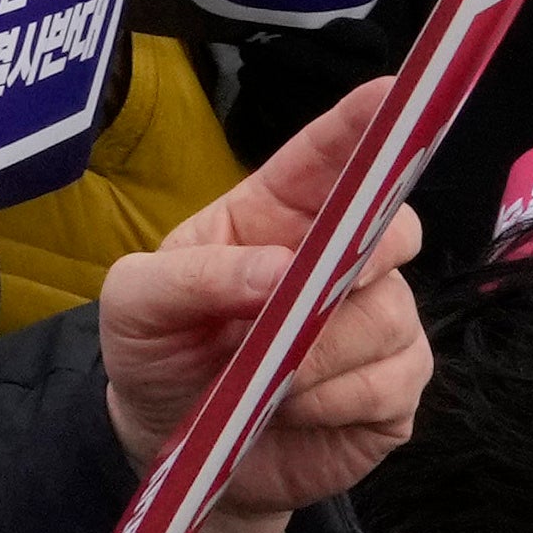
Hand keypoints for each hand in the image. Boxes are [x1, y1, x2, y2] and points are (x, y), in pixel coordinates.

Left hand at [99, 79, 431, 532]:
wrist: (170, 443)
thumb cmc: (157, 351)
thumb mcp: (136, 304)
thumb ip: (192, 278)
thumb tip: (280, 270)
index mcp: (279, 214)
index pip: (334, 155)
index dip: (366, 121)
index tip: (396, 90)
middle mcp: (340, 258)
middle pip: (394, 228)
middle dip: (358, 259)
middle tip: (298, 298)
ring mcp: (377, 322)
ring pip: (390, 316)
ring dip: (320, 354)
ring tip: (264, 379)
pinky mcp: (394, 389)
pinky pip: (394, 383)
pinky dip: (337, 400)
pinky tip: (292, 408)